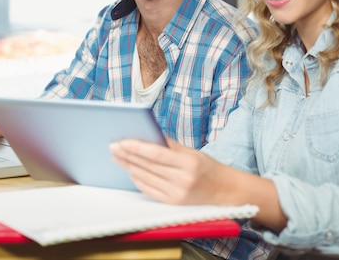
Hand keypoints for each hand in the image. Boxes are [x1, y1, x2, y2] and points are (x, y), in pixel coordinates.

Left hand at [110, 137, 226, 204]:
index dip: (137, 147)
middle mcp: (183, 180)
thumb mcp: (192, 152)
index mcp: (189, 163)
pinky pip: (149, 190)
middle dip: (128, 155)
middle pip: (148, 166)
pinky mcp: (172, 203)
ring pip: (145, 178)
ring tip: (118, 157)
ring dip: (129, 167)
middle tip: (113, 146)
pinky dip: (137, 179)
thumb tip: (146, 134)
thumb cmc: (207, 167)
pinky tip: (130, 170)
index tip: (122, 141)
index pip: (156, 154)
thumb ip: (169, 144)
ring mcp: (177, 194)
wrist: (225, 191)